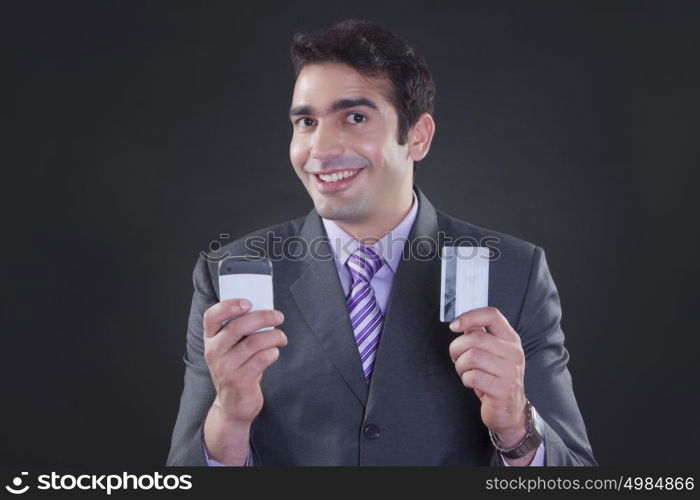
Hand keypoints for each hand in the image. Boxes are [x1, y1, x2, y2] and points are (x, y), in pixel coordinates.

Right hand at [202, 298, 286, 425]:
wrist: (234, 404)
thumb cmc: (238, 367)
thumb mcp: (232, 348)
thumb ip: (241, 330)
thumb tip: (265, 310)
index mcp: (211, 339)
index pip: (211, 316)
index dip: (228, 306)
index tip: (248, 302)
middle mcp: (214, 352)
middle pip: (237, 326)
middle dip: (263, 317)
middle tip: (279, 316)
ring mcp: (225, 368)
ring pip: (254, 342)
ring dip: (274, 336)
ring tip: (281, 338)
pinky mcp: (239, 381)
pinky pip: (261, 359)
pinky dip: (273, 352)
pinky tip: (274, 353)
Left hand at [448, 306, 527, 446]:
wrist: (509, 411)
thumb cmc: (495, 379)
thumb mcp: (491, 354)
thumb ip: (480, 336)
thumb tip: (462, 322)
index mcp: (511, 339)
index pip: (492, 315)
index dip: (469, 316)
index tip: (454, 326)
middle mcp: (514, 352)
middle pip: (475, 338)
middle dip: (457, 348)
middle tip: (456, 358)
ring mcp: (510, 371)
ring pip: (472, 357)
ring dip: (460, 365)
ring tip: (465, 372)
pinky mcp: (503, 389)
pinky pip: (473, 377)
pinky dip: (466, 379)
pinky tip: (471, 383)